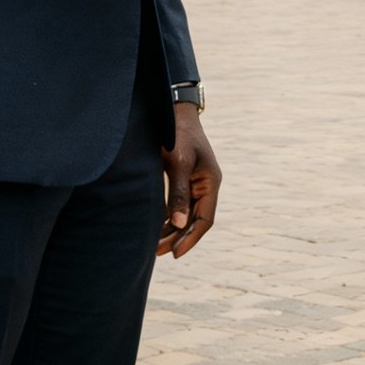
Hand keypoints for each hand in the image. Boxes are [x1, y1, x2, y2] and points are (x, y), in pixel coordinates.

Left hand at [157, 102, 219, 257]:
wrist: (174, 110)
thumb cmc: (178, 134)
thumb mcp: (178, 163)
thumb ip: (178, 193)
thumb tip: (178, 224)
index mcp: (210, 181)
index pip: (205, 219)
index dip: (191, 238)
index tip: (175, 254)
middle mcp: (206, 184)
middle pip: (195, 219)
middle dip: (178, 238)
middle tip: (157, 253)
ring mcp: (196, 181)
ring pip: (186, 213)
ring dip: (172, 230)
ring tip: (153, 246)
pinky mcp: (184, 177)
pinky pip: (179, 204)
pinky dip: (169, 217)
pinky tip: (155, 227)